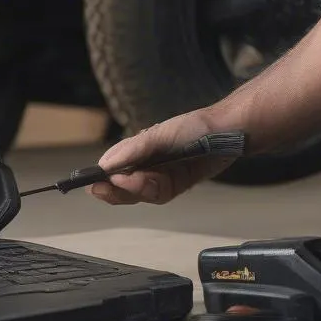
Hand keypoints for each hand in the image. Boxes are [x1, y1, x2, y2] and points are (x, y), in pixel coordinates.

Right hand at [90, 107, 237, 205]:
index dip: (103, 177)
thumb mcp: (158, 134)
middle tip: (101, 189)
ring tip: (126, 181)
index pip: (114, 167)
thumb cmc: (193, 126)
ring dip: (132, 188)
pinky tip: (147, 183)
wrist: (227, 133)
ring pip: (140, 192)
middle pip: (123, 185)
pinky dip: (150, 190)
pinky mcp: (177, 185)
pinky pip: (159, 194)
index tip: (93, 182)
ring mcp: (162, 175)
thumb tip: (106, 164)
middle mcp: (147, 164)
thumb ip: (133, 149)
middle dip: (112, 189)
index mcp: (138, 150)